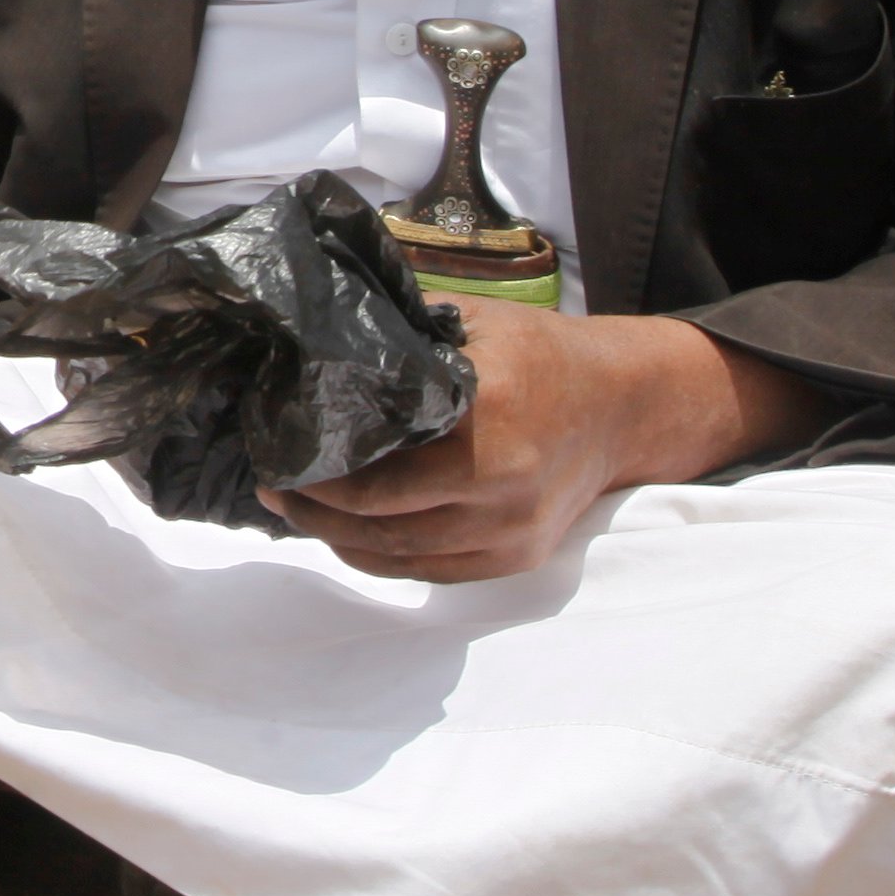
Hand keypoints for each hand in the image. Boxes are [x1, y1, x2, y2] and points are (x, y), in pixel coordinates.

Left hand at [266, 311, 809, 581]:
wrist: (622, 408)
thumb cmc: (538, 355)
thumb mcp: (472, 322)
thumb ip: (401, 328)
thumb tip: (317, 323)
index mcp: (485, 417)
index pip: (378, 470)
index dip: (317, 473)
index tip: (276, 455)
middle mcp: (500, 485)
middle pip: (378, 521)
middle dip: (314, 510)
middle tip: (273, 487)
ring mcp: (510, 532)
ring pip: (398, 556)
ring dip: (339, 540)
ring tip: (300, 512)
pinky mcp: (516, 559)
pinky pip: (431, 573)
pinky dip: (382, 559)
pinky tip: (349, 535)